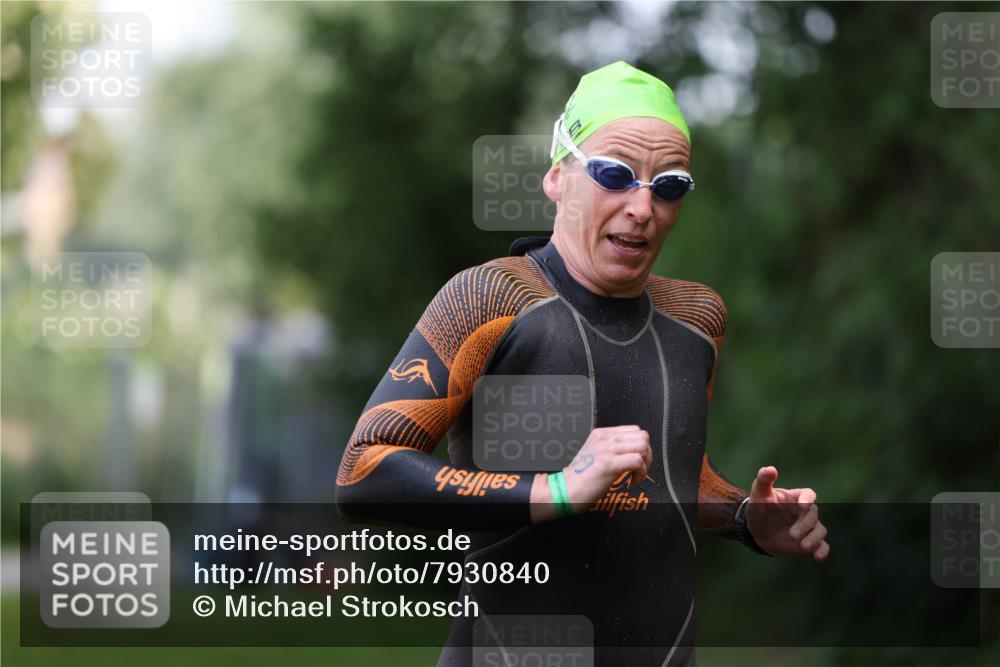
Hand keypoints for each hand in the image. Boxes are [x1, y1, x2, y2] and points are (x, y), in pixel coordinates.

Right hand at [530, 425, 651, 521]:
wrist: (565, 491)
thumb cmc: (580, 478)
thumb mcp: (595, 454)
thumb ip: (612, 449)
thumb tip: (633, 453)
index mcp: (601, 434)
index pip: (634, 430)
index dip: (641, 447)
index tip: (637, 462)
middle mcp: (604, 438)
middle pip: (642, 437)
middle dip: (647, 455)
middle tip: (639, 469)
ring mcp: (606, 450)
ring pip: (642, 447)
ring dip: (645, 464)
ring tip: (635, 475)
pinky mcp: (608, 464)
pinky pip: (637, 461)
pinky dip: (640, 473)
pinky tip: (631, 481)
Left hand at [745, 466, 829, 560]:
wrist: (757, 530)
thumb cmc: (759, 508)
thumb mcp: (758, 494)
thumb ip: (763, 481)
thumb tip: (770, 469)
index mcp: (796, 497)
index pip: (808, 494)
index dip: (807, 499)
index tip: (802, 506)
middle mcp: (806, 511)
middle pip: (813, 515)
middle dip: (805, 525)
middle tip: (791, 534)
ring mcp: (809, 527)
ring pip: (820, 531)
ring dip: (814, 539)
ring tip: (802, 546)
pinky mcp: (809, 542)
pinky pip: (822, 546)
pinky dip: (822, 551)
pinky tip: (817, 557)